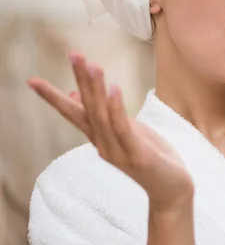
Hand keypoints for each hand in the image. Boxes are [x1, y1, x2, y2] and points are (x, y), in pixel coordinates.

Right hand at [28, 51, 193, 209]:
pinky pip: (122, 128)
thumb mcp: (126, 132)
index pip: (73, 112)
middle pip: (86, 108)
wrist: (171, 189)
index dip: (53, 96)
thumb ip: (104, 116)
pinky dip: (116, 108)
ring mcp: (118, 150)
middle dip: (80, 80)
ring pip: (102, 115)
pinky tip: (113, 89)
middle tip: (73, 55)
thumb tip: (76, 94)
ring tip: (93, 64)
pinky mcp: (136, 154)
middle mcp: (103, 143)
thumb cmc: (150, 157)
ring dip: (97, 89)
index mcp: (100, 137)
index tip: (33, 80)